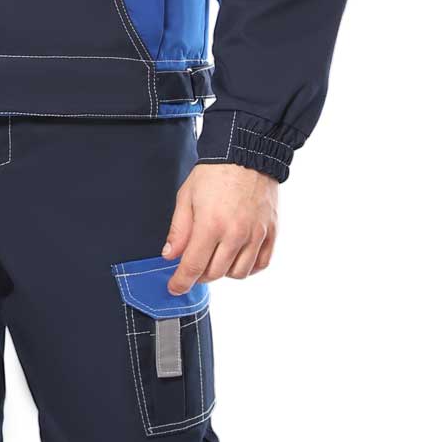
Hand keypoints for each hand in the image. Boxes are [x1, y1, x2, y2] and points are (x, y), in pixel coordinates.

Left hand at [162, 163, 277, 293]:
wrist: (247, 154)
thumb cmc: (215, 173)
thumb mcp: (187, 197)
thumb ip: (179, 230)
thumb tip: (170, 255)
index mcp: (211, 225)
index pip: (194, 266)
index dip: (181, 282)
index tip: (175, 288)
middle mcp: (235, 233)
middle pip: (215, 273)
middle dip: (200, 274)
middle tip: (194, 264)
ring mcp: (256, 234)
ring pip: (238, 273)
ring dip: (223, 272)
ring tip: (216, 258)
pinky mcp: (271, 231)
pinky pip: (261, 264)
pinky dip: (248, 268)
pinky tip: (237, 259)